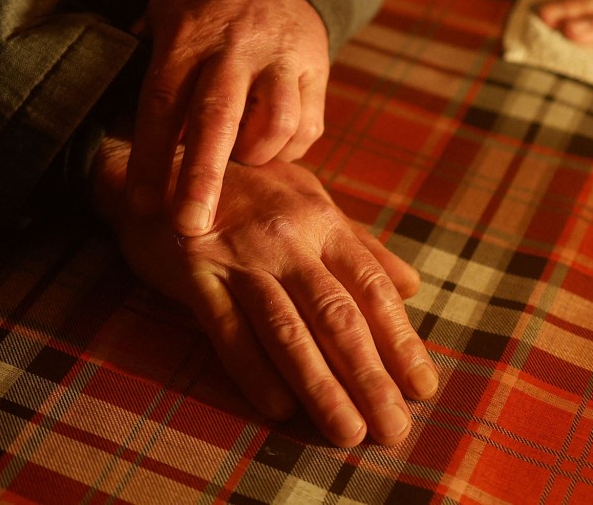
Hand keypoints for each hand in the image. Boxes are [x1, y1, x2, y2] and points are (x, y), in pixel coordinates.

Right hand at [93, 136, 437, 447]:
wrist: (170, 160)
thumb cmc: (250, 188)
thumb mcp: (310, 200)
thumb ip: (361, 245)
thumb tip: (413, 286)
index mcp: (321, 222)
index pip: (372, 288)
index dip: (400, 341)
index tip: (422, 388)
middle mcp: (287, 239)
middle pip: (336, 317)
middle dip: (368, 378)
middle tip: (393, 429)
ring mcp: (239, 257)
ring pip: (287, 331)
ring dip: (320, 387)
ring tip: (347, 432)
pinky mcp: (194, 272)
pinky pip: (227, 330)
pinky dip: (253, 371)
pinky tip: (278, 409)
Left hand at [125, 0, 329, 236]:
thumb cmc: (206, 0)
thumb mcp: (164, 10)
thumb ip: (144, 60)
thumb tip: (111, 121)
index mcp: (189, 36)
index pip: (162, 101)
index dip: (149, 155)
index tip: (141, 202)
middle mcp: (236, 48)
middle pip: (218, 119)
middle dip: (201, 178)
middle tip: (189, 226)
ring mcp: (281, 59)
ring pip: (276, 125)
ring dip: (255, 158)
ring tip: (240, 163)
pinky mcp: (317, 69)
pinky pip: (307, 126)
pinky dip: (287, 149)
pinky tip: (269, 146)